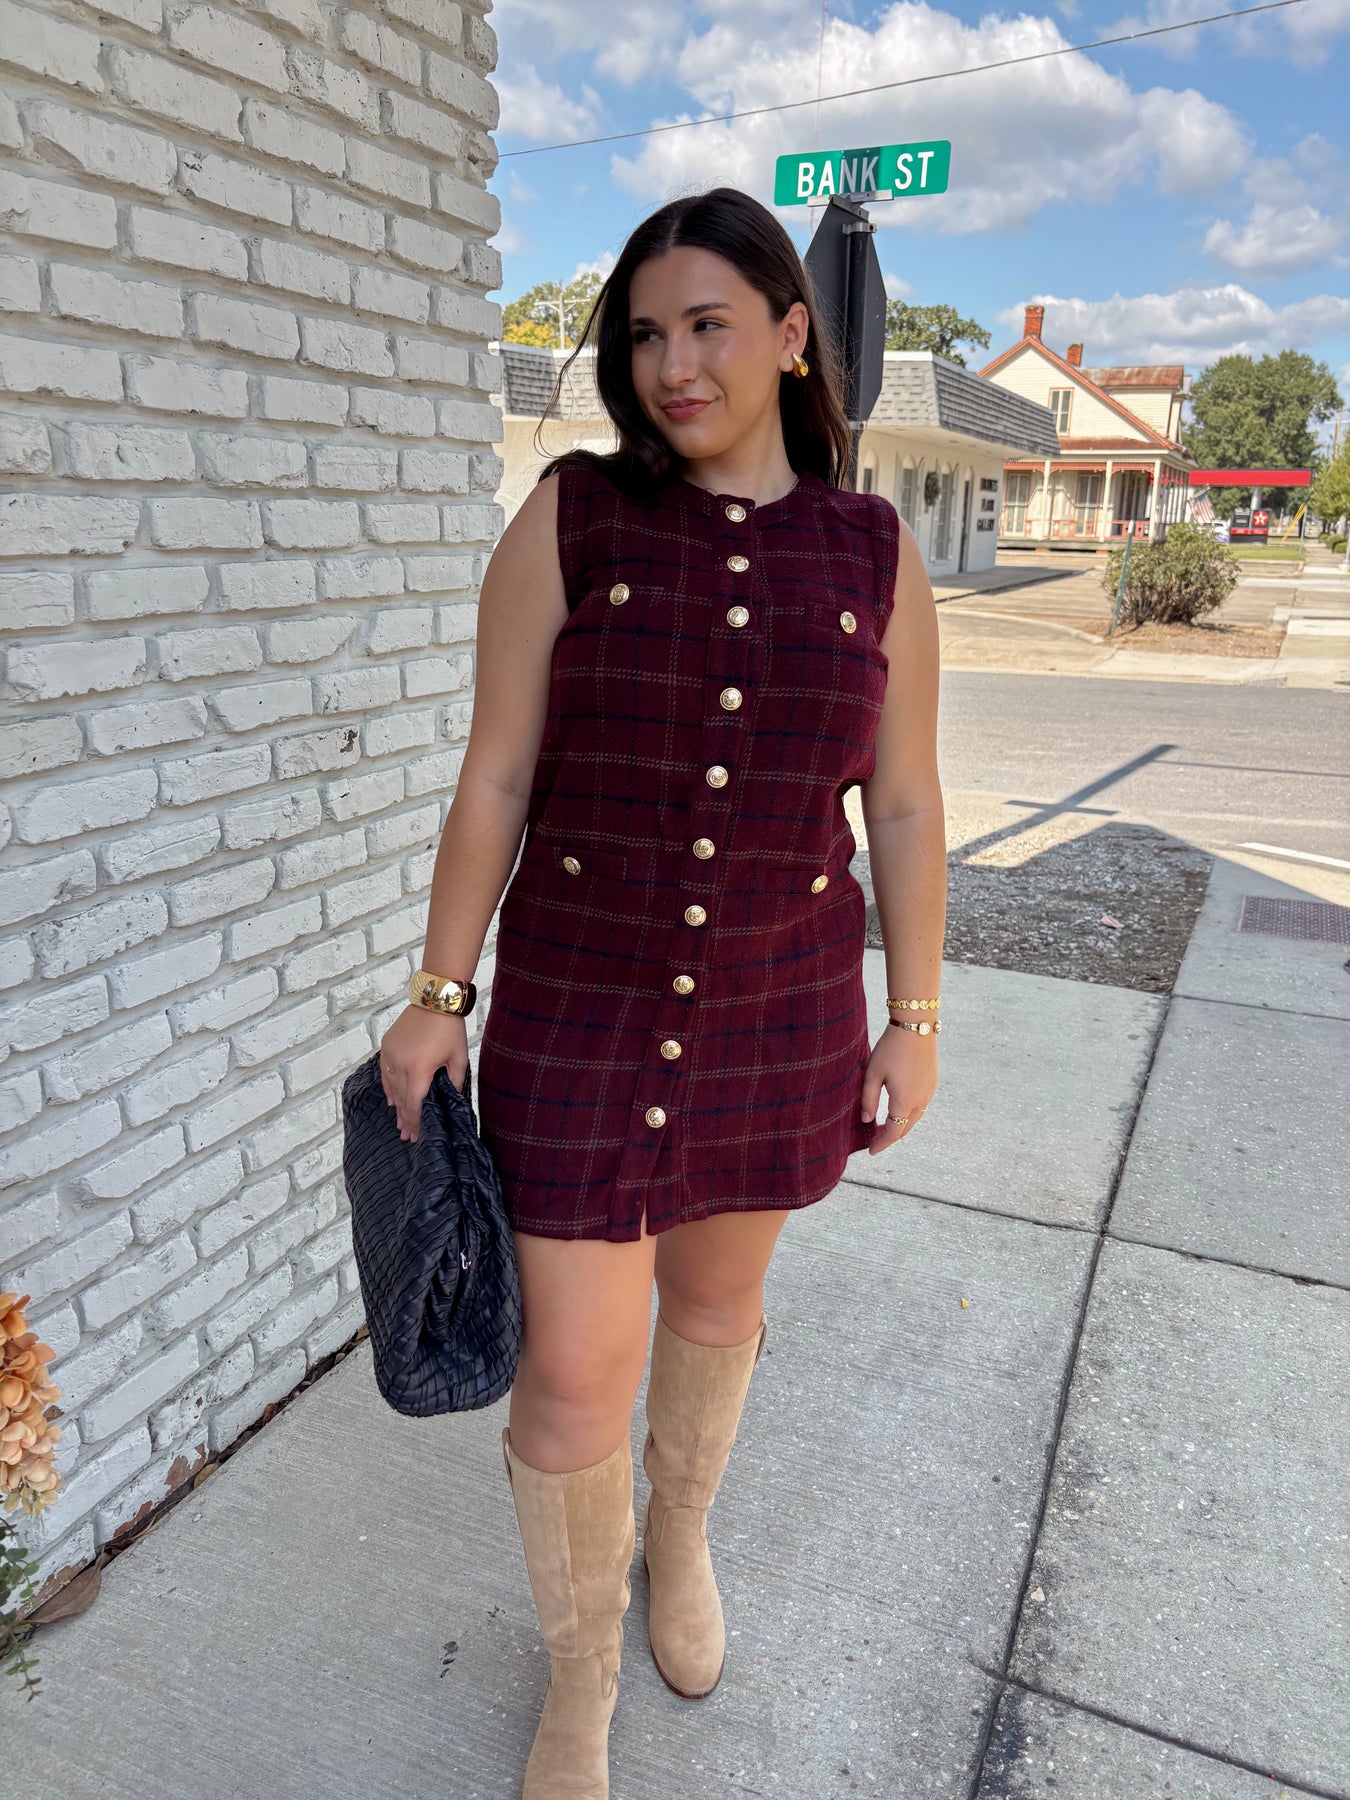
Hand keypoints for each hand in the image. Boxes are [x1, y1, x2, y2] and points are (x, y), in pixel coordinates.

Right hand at [378, 1005, 468, 1142]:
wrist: (434, 1000)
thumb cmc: (449, 1028)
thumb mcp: (459, 1057)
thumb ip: (454, 1082)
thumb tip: (452, 1100)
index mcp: (419, 1069)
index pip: (415, 1103)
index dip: (415, 1121)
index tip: (415, 1135)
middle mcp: (400, 1064)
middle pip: (402, 1099)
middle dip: (405, 1119)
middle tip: (407, 1136)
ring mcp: (391, 1055)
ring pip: (392, 1088)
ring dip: (396, 1107)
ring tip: (399, 1124)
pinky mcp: (387, 1047)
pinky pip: (385, 1073)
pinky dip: (388, 1088)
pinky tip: (392, 1101)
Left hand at [860, 1027, 936, 1152]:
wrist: (916, 1026)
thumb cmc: (890, 1048)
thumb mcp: (872, 1073)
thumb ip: (868, 1099)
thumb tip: (867, 1120)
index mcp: (904, 1101)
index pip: (893, 1132)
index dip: (881, 1143)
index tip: (871, 1151)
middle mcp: (920, 1100)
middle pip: (905, 1128)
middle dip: (890, 1136)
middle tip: (875, 1140)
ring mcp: (929, 1092)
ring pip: (915, 1118)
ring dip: (901, 1125)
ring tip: (885, 1126)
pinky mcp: (933, 1083)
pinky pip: (921, 1106)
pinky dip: (909, 1113)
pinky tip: (899, 1108)